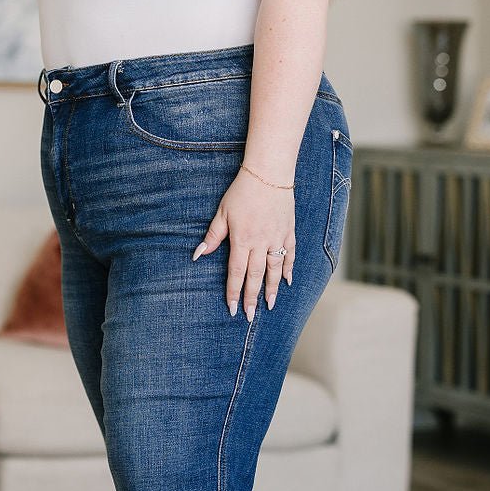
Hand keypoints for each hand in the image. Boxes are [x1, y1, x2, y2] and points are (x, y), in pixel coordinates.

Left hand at [191, 168, 295, 320]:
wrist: (268, 174)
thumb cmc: (241, 192)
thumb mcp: (222, 212)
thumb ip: (213, 236)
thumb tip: (199, 255)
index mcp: (242, 239)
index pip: (237, 272)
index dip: (234, 292)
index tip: (233, 308)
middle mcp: (261, 242)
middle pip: (256, 276)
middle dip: (252, 298)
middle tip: (250, 316)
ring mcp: (277, 238)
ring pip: (275, 269)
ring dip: (272, 289)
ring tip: (269, 305)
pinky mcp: (288, 231)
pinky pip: (290, 254)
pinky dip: (289, 269)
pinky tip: (287, 281)